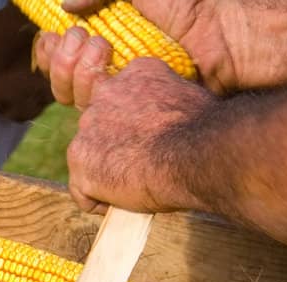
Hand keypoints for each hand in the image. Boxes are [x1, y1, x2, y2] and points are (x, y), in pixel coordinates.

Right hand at [32, 0, 242, 94]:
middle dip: (59, 59)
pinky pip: (100, 114)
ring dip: (71, 72)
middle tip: (75, 39)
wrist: (237, 39)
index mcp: (121, 35)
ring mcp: (128, 92)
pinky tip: (100, 75)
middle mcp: (120, 66)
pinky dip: (90, 95)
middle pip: (64, 77)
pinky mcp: (140, 111)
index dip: (53, 46)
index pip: (70, 50)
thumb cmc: (198, 8)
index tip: (50, 35)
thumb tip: (64, 6)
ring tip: (98, 48)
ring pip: (75, 98)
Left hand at [64, 59, 216, 213]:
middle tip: (143, 166)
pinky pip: (83, 192)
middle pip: (100, 129)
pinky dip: (101, 201)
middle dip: (116, 149)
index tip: (150, 141)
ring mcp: (87, 127)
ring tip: (138, 184)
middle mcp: (104, 93)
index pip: (120, 101)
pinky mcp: (81, 160)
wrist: (197, 152)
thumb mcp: (187, 98)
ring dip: (108, 175)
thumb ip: (164, 102)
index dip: (133, 127)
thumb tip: (164, 119)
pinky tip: (125, 201)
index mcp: (134, 74)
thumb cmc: (204, 132)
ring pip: (89, 159)